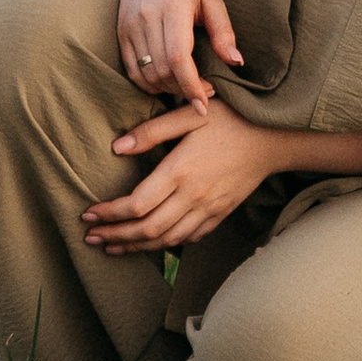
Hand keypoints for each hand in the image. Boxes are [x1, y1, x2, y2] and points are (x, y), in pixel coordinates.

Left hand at [82, 100, 287, 256]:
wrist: (274, 136)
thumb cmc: (230, 117)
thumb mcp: (190, 114)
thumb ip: (152, 131)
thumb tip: (116, 148)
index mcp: (181, 171)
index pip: (137, 204)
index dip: (109, 214)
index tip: (88, 215)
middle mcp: (194, 196)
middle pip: (148, 229)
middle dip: (116, 236)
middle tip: (91, 238)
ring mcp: (209, 209)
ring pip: (167, 240)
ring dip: (137, 246)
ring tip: (112, 246)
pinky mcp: (220, 214)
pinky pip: (189, 238)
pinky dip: (166, 245)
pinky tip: (152, 243)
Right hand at [116, 0, 240, 109]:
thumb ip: (223, 31)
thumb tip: (236, 62)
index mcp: (173, 8)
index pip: (178, 58)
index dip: (192, 87)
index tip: (205, 106)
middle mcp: (147, 17)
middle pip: (162, 70)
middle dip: (184, 90)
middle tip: (204, 91)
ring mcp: (130, 25)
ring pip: (146, 74)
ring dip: (167, 89)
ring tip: (187, 85)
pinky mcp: (121, 31)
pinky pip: (131, 69)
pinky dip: (148, 83)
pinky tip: (166, 82)